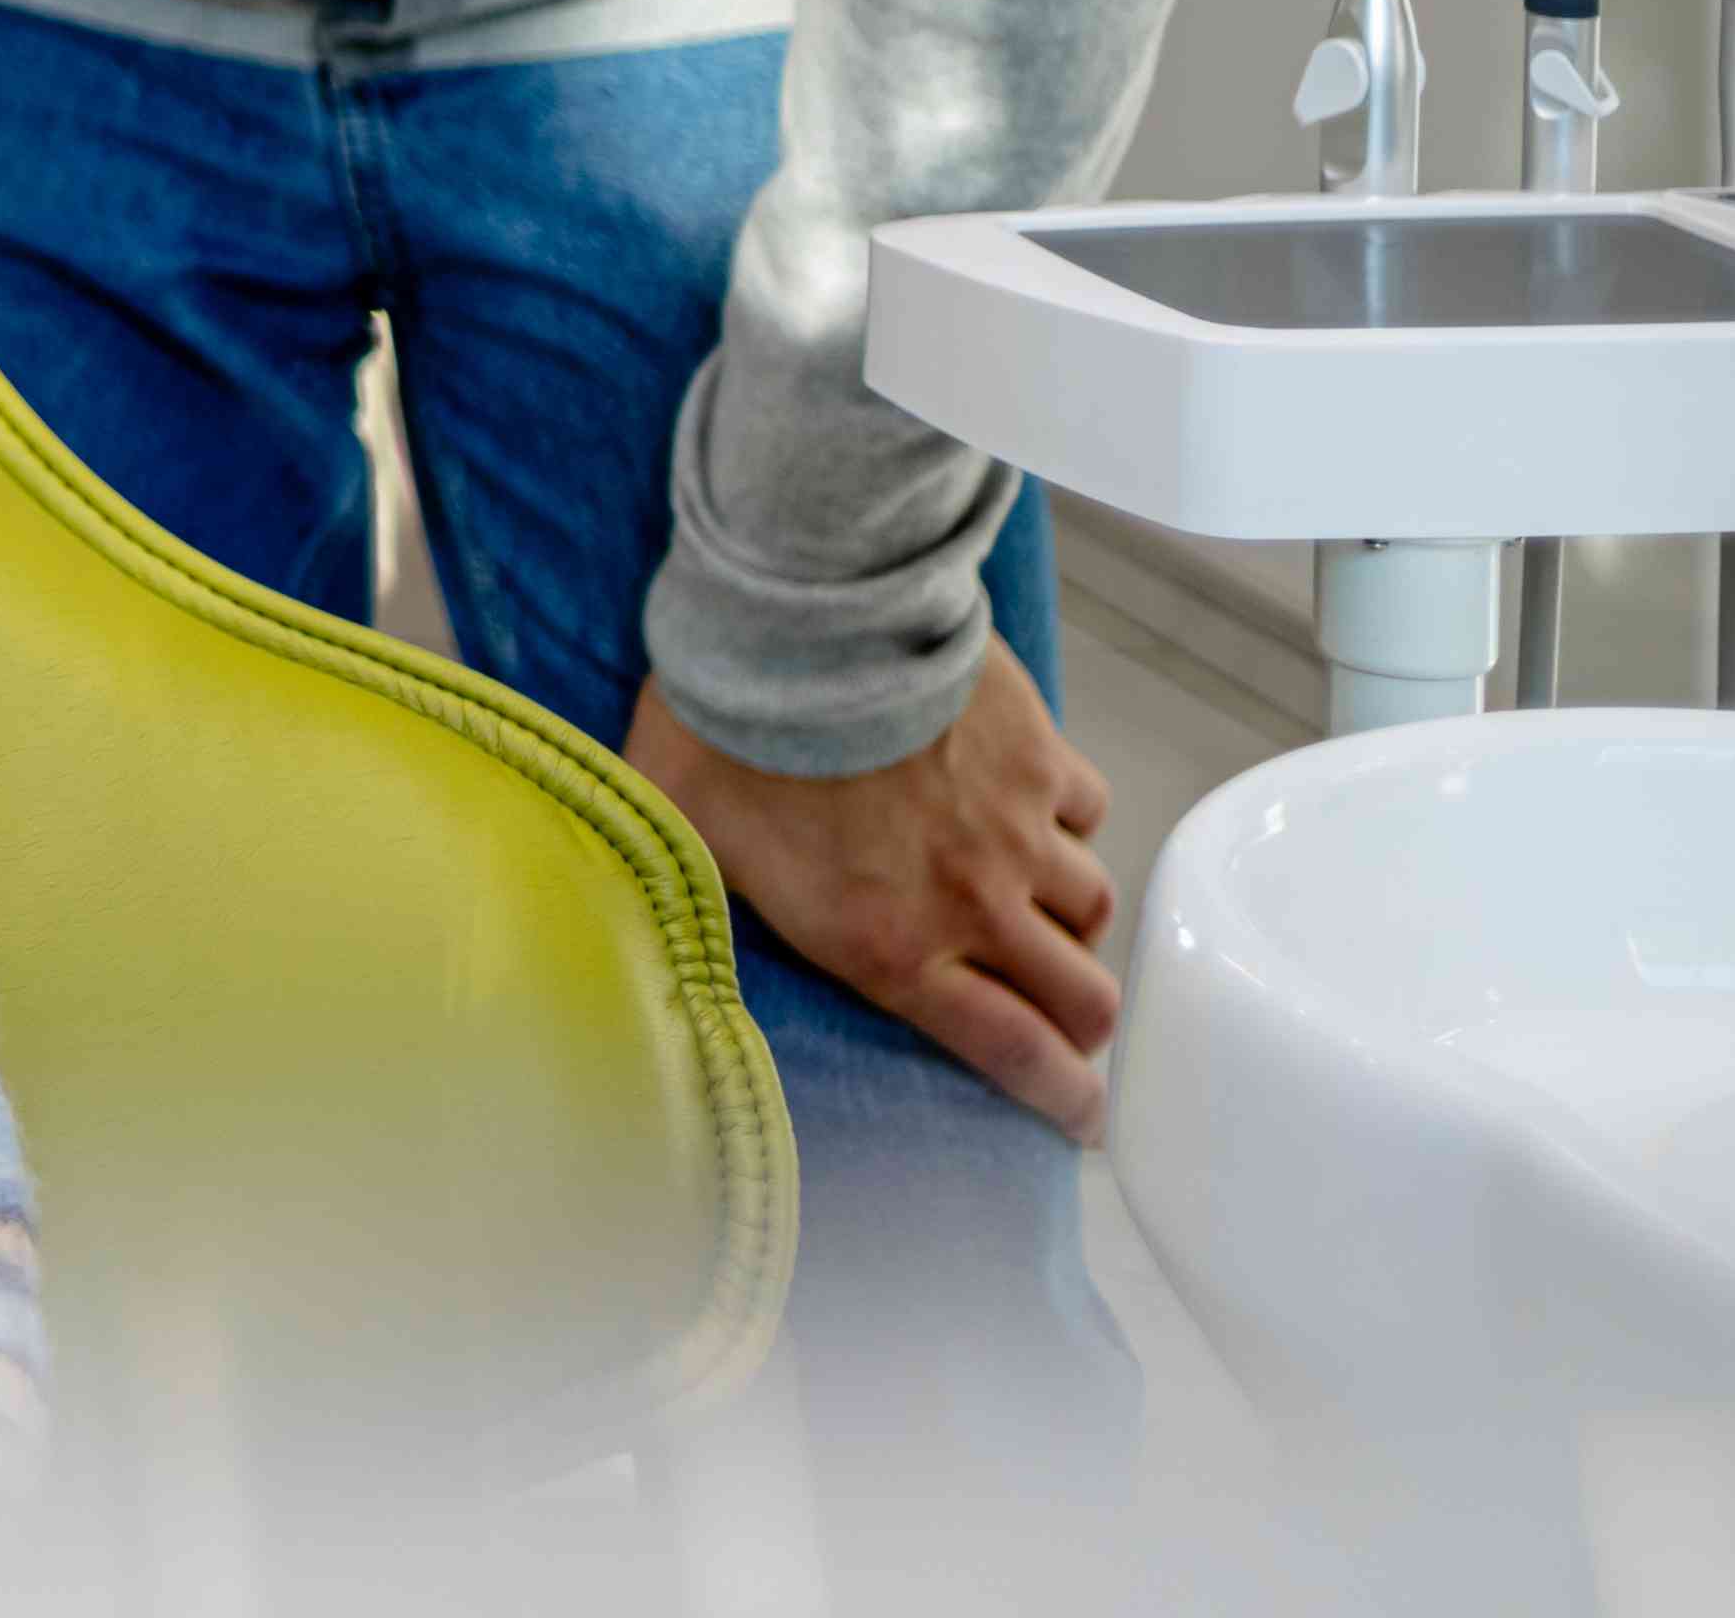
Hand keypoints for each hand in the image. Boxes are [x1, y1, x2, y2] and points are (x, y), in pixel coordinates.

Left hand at [628, 652, 1122, 1132]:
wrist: (792, 620)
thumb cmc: (722, 730)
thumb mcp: (684, 838)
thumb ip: (688, 899)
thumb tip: (642, 930)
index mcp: (890, 947)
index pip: (1016, 1056)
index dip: (1063, 1097)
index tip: (1078, 1113)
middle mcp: (972, 902)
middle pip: (1085, 999)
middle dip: (1081, 1020)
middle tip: (1062, 1013)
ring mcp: (1016, 828)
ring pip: (1092, 907)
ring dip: (1071, 920)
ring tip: (1036, 907)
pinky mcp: (1039, 753)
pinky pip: (1088, 810)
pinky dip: (1067, 819)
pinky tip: (1029, 804)